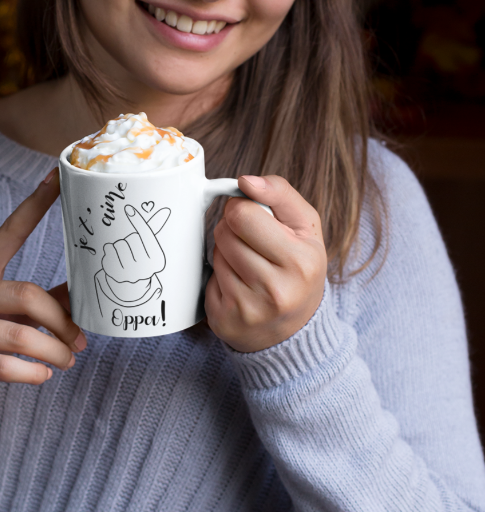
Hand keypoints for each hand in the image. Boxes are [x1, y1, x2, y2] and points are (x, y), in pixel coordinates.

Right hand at [0, 170, 85, 417]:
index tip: (57, 177)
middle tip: (80, 340)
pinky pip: (2, 366)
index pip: (8, 233)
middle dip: (60, 321)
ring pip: (18, 336)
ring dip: (53, 352)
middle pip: (25, 294)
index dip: (35, 205)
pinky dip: (32, 374)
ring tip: (68, 362)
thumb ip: (36, 305)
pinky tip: (42, 376)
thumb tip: (84, 295)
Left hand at [101, 205, 169, 282]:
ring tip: (122, 255)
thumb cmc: (140, 257)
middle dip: (129, 240)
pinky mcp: (114, 274)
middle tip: (131, 250)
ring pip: (119, 243)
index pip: (146, 234)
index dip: (137, 220)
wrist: (130, 284)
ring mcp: (130, 275)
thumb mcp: (149, 245)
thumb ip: (154, 228)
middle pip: (131, 238)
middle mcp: (146, 270)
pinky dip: (108, 250)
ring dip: (118, 245)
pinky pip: (108, 249)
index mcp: (158, 261)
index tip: (128, 208)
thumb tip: (166, 210)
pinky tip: (114, 258)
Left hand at [205, 175, 325, 352]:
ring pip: (215, 253)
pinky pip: (207, 278)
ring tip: (248, 265)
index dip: (242, 208)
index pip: (242, 214)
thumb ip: (279, 193)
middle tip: (251, 242)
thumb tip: (245, 180)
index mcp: (300, 261)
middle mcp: (275, 290)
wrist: (295, 330)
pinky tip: (239, 286)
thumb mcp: (305, 227)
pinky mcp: (223, 320)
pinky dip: (219, 276)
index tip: (254, 217)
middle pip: (224, 232)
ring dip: (226, 252)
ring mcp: (248, 309)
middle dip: (233, 229)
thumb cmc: (299, 268)